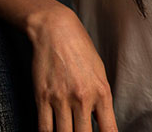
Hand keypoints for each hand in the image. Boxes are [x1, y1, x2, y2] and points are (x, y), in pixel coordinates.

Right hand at [26, 4, 118, 131]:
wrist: (57, 31)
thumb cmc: (82, 51)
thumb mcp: (100, 74)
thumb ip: (101, 100)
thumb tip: (99, 123)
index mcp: (102, 93)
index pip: (108, 130)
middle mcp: (83, 99)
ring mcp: (61, 99)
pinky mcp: (42, 97)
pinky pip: (43, 128)